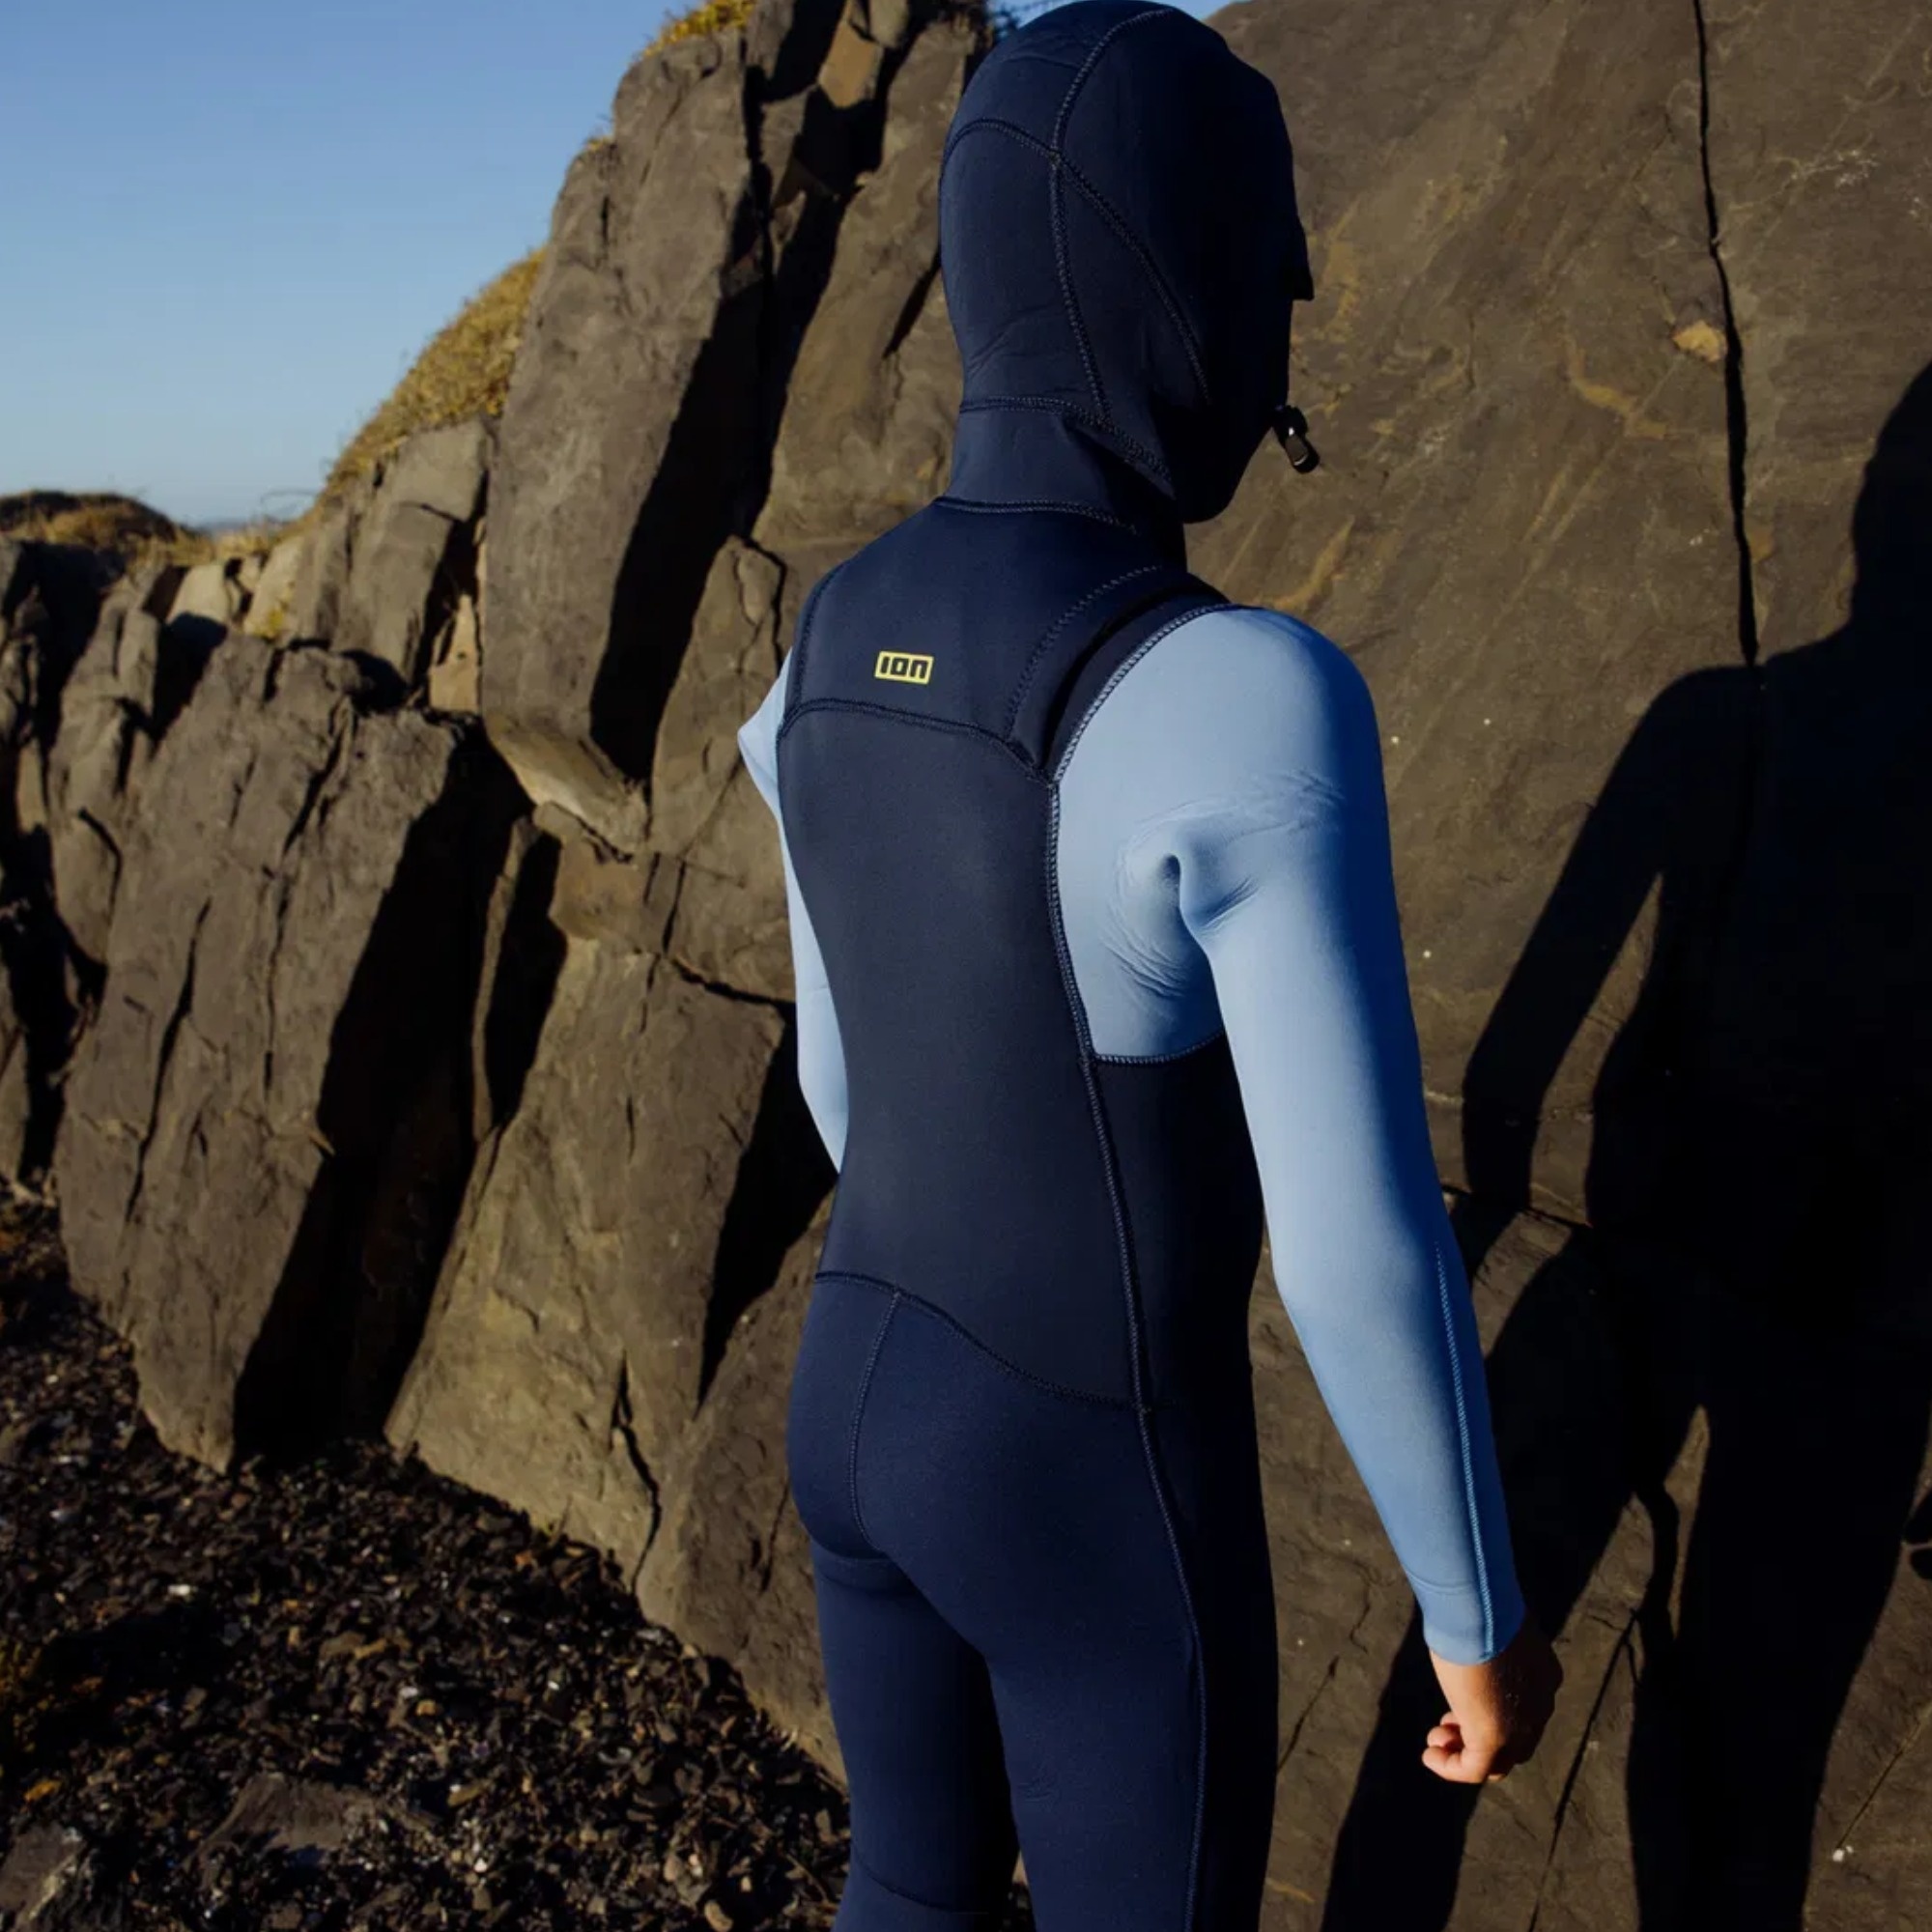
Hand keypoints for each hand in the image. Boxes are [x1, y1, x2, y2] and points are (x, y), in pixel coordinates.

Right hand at [1421, 1605, 1561, 1783]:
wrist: (1479, 1607)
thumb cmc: (1479, 1605)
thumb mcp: (1489, 1626)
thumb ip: (1486, 1639)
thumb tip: (1466, 1628)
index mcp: (1544, 1675)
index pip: (1524, 1708)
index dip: (1489, 1711)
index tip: (1457, 1706)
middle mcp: (1540, 1705)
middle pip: (1515, 1740)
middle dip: (1477, 1735)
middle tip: (1444, 1725)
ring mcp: (1520, 1725)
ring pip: (1500, 1760)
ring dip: (1464, 1754)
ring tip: (1435, 1741)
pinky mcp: (1495, 1738)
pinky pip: (1475, 1769)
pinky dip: (1451, 1767)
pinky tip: (1430, 1756)